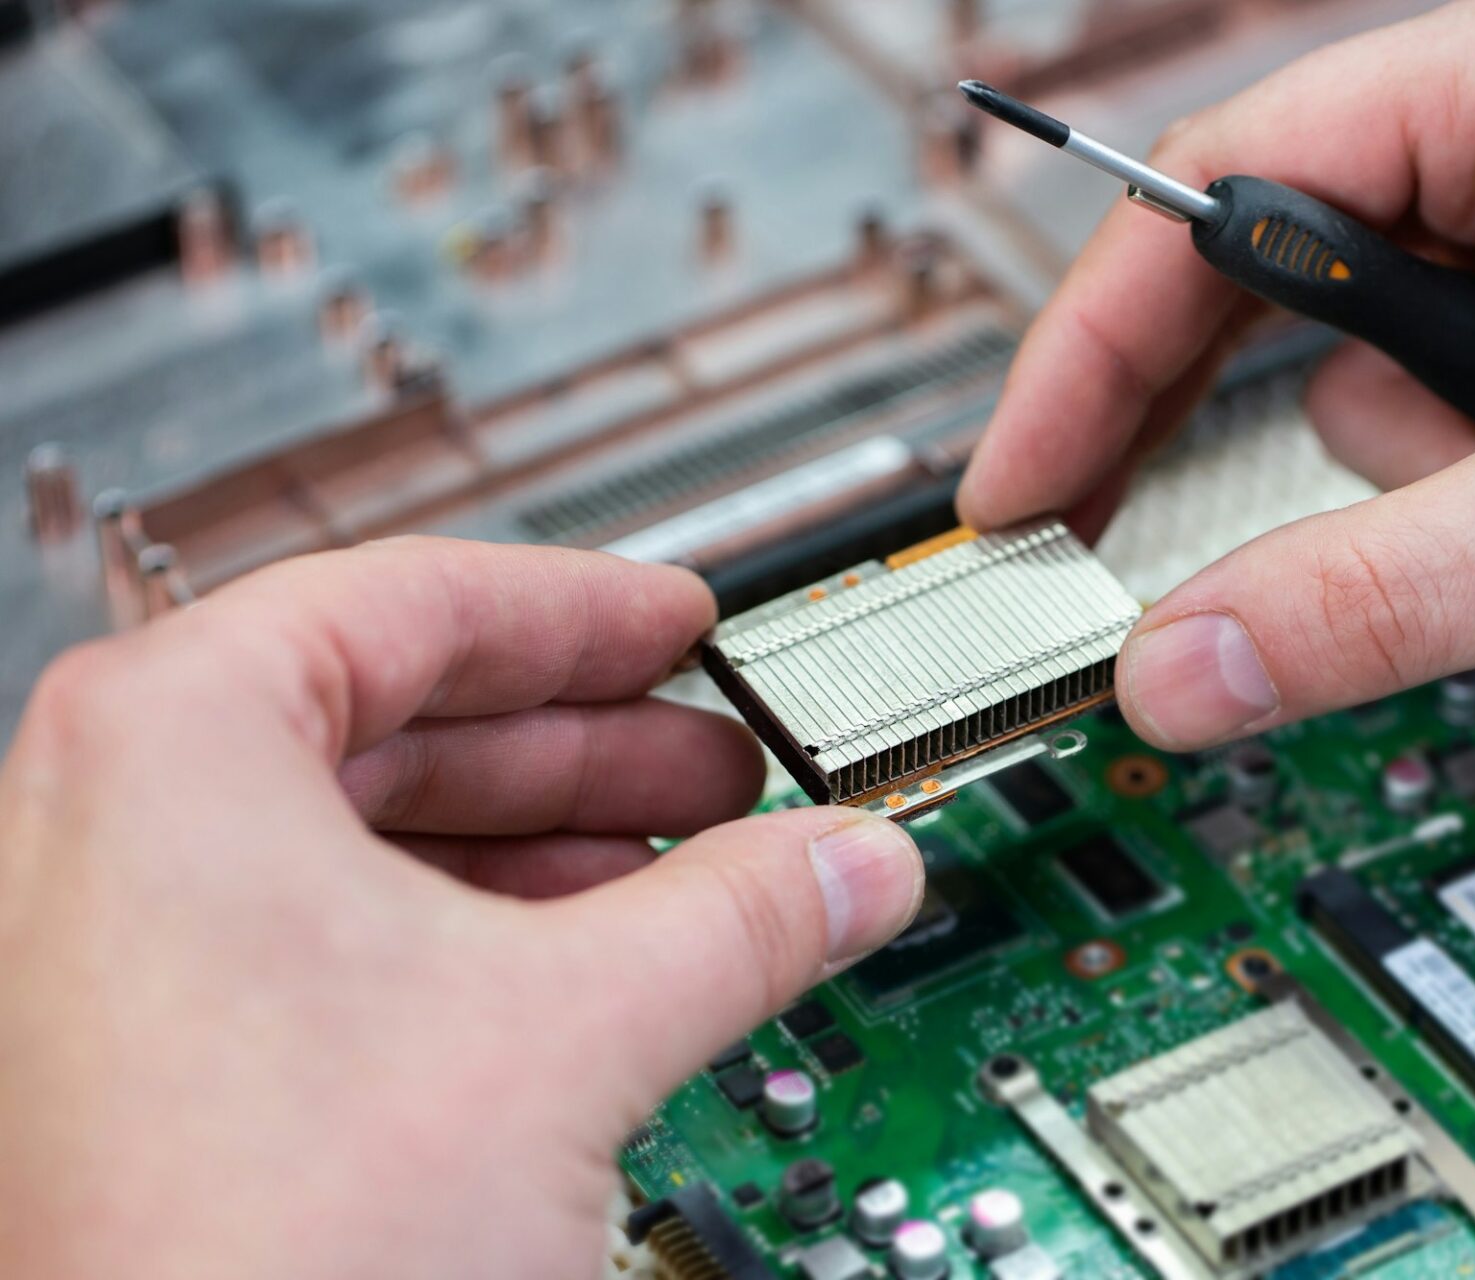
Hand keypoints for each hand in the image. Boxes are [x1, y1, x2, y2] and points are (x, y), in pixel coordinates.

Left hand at [0, 538, 923, 1279]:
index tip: (676, 626)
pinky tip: (584, 981)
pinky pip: (326, 942)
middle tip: (713, 765)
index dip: (579, 613)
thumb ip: (740, 916)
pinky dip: (468, 941)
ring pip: (363, 839)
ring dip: (540, 854)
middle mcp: (106, 834)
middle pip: (394, 721)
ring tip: (679, 879)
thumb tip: (847, 867)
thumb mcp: (570, 1035)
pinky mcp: (149, 1065)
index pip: (413, 602)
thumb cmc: (259, 1257)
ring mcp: (112, 958)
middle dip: (581, 750)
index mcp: (168, 747)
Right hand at [959, 0, 1474, 749]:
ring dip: (1414, 484)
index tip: (1018, 475)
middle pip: (1270, 282)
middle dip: (1204, 417)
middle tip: (1085, 530)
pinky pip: (1447, 446)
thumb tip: (1183, 666)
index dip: (1093, 336)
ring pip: (1364, 394)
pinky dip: (1472, 509)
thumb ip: (1384, 595)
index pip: (1234, 183)